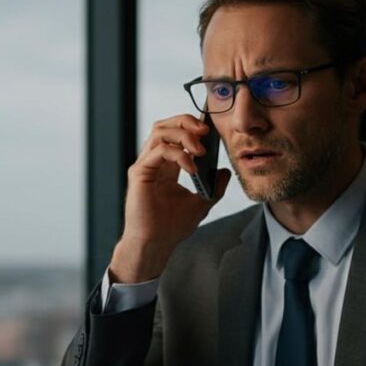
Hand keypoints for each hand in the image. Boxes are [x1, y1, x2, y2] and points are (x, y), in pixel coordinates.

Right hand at [109, 114, 230, 283]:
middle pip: (164, 125)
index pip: (175, 133)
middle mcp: (153, 162)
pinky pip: (159, 151)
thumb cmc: (171, 227)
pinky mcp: (139, 173)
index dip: (191, 126)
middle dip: (186, 121)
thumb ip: (214, 187)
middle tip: (205, 131)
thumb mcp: (201, 203)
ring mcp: (145, 166)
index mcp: (166, 166)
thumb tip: (225, 171)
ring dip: (183, 135)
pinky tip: (192, 168)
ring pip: (159, 132)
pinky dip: (178, 154)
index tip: (210, 131)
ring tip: (200, 150)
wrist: (156, 244)